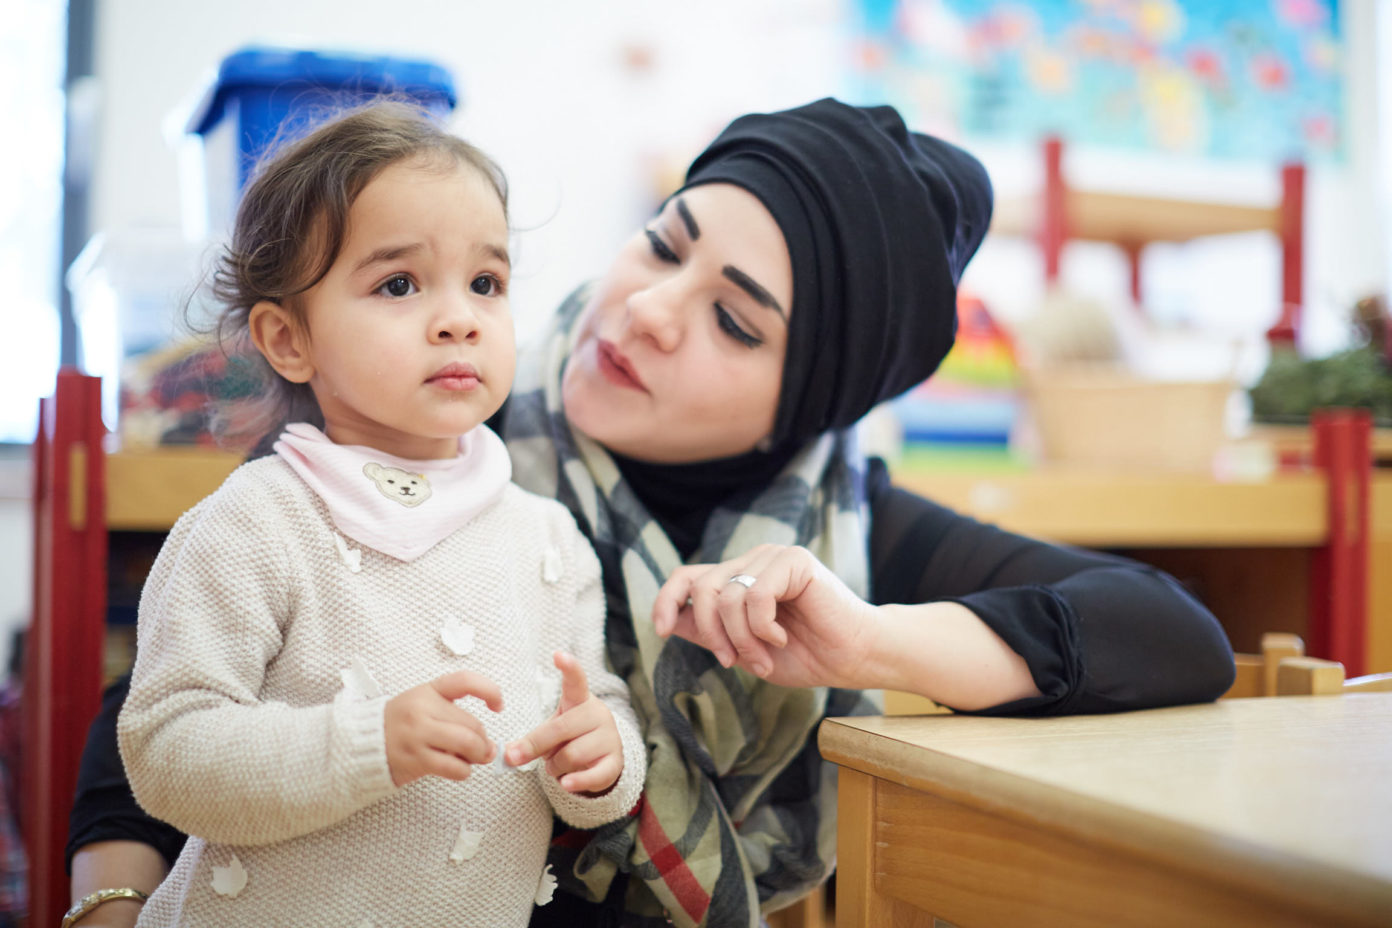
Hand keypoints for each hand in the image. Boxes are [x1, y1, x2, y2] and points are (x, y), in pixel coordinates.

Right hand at [384, 670, 503, 786]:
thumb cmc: (401, 725)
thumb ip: (454, 716)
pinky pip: (454, 767)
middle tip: (482, 749)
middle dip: (483, 740)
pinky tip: (457, 769)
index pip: (466, 681)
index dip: (490, 691)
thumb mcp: (422, 705)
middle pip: (472, 723)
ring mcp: (418, 734)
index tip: (498, 706)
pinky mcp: (415, 758)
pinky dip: (463, 771)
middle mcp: (422, 709)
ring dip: (478, 756)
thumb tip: (488, 744)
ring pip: (467, 744)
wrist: (362, 744)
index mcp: (428, 691)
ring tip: (473, 759)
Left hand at [505, 651, 622, 793]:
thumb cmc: (571, 738)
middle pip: (561, 728)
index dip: (569, 668)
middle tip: (515, 757)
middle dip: (535, 746)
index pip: (576, 681)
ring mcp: (610, 737)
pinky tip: (567, 784)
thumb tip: (508, 756)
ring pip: (572, 754)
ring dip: (555, 766)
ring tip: (556, 767)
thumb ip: (531, 740)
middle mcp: (598, 714)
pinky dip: (576, 782)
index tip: (558, 654)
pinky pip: (593, 775)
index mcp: (580, 700)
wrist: (603, 759)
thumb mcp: (552, 733)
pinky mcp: (615, 762)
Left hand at [651, 543, 880, 688]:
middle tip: (732, 662)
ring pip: (728, 596)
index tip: (663, 631)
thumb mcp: (746, 650)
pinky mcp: (795, 560)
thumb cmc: (808, 655)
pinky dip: (762, 627)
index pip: (687, 576)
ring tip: (764, 658)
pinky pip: (756, 595)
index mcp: (739, 578)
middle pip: (702, 588)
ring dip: (741, 639)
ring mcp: (773, 557)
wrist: (856, 658)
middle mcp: (753, 561)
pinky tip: (782, 638)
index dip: (667, 599)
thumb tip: (670, 623)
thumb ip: (711, 633)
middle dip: (711, 634)